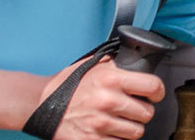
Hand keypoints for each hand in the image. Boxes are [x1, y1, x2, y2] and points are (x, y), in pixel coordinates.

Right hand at [40, 55, 164, 139]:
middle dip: (141, 112)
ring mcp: (100, 122)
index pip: (154, 87)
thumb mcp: (93, 66)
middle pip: (147, 113)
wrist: (38, 103)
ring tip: (118, 121)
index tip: (153, 95)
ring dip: (130, 128)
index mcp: (111, 79)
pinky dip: (117, 139)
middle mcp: (108, 100)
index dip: (156, 92)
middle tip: (129, 110)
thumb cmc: (66, 85)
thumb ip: (117, 65)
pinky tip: (109, 132)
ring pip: (136, 132)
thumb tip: (139, 62)